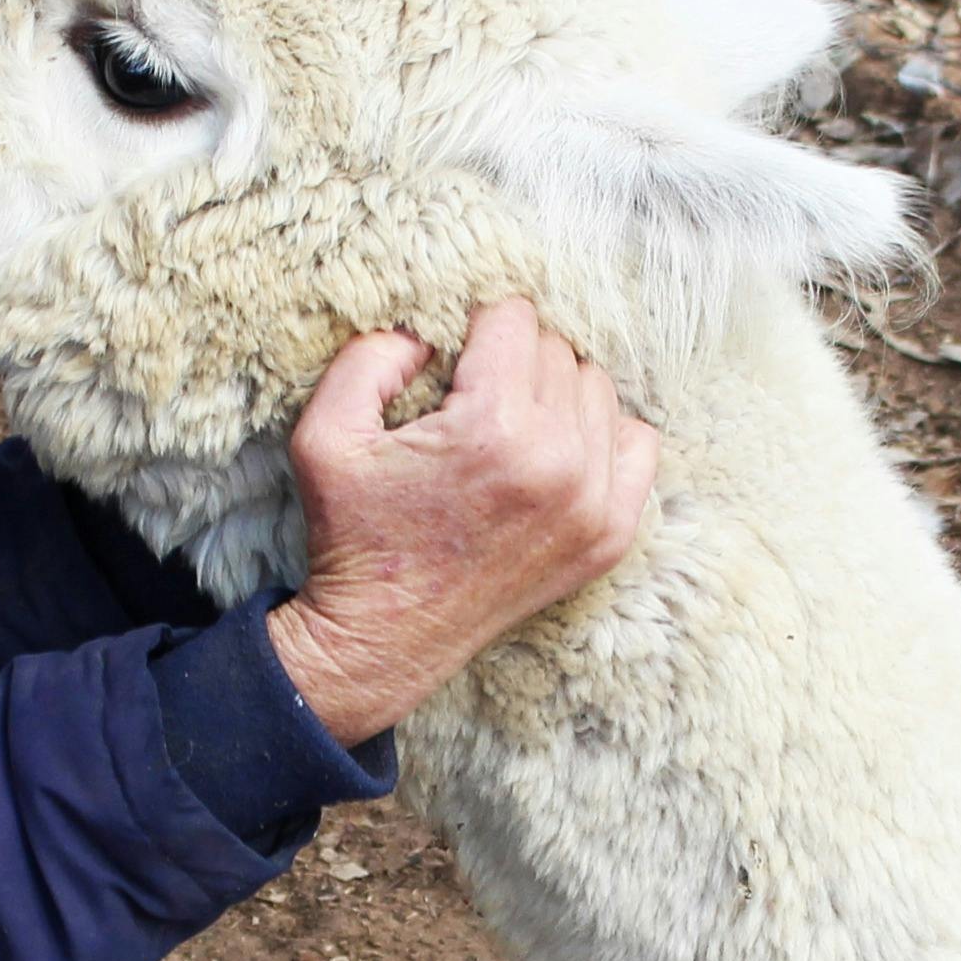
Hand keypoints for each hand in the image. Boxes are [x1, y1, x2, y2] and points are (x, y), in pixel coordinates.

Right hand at [262, 301, 657, 743]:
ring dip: (555, 393)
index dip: (476, 328)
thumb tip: (430, 331)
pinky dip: (602, 435)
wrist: (383, 641)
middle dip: (513, 360)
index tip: (453, 361)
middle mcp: (556, 461)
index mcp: (491, 428)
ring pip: (597, 390)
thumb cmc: (351, 536)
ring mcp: (593, 503)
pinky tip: (554, 451)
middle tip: (472, 400)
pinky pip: (637, 443)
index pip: (516, 318)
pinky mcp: (610, 536)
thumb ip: (370, 356)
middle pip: (558, 351)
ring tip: (507, 426)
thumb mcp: (324, 435)